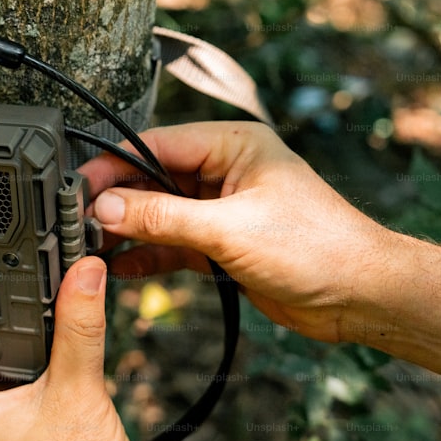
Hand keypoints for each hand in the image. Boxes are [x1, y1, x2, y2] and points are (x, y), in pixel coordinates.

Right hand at [79, 121, 394, 342]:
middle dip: (116, 201)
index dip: (113, 165)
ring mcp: (222, 209)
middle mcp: (225, 171)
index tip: (79, 186)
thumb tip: (107, 208)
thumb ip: (163, 217)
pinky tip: (120, 267)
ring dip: (128, 230)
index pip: (156, 145)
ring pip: (159, 213)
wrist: (362, 296)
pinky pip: (173, 243)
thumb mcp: (229, 229)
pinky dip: (148, 255)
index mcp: (234, 145)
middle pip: (152, 179)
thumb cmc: (318, 248)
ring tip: (90, 247)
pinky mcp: (222, 244)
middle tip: (78, 222)